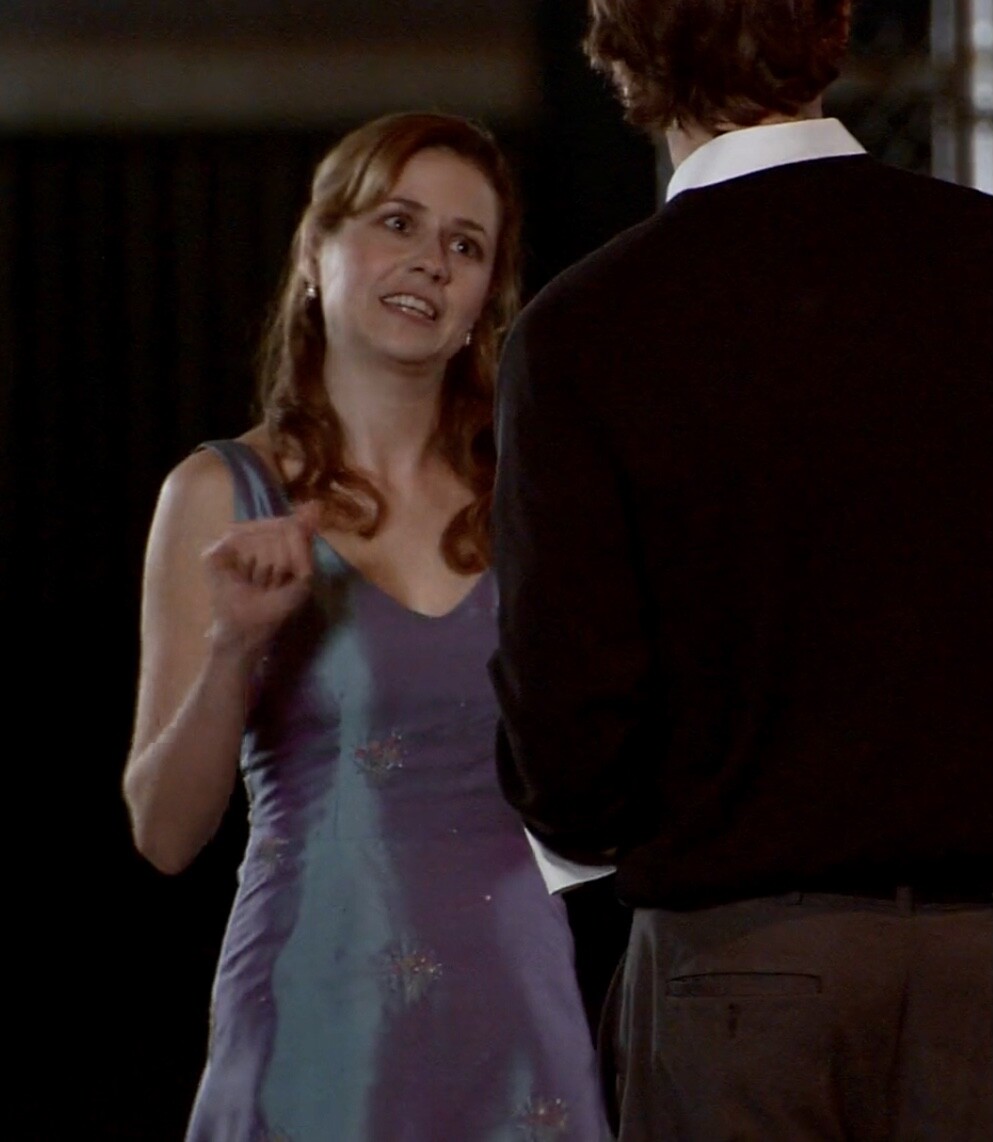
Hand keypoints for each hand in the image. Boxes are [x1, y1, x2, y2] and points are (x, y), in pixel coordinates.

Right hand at [202, 503, 319, 658]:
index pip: (291, 525)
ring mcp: (229, 543)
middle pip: (279, 531)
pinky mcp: (214, 554)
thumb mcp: (303, 573)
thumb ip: (306, 540)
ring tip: (256, 584)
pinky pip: (241, 545)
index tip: (287, 578)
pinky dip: (248, 567)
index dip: (294, 554)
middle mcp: (250, 536)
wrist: (250, 629)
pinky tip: (243, 580)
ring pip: (262, 540)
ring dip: (265, 570)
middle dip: (281, 564)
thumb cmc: (278, 605)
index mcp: (272, 538)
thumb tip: (315, 506)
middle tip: (270, 584)